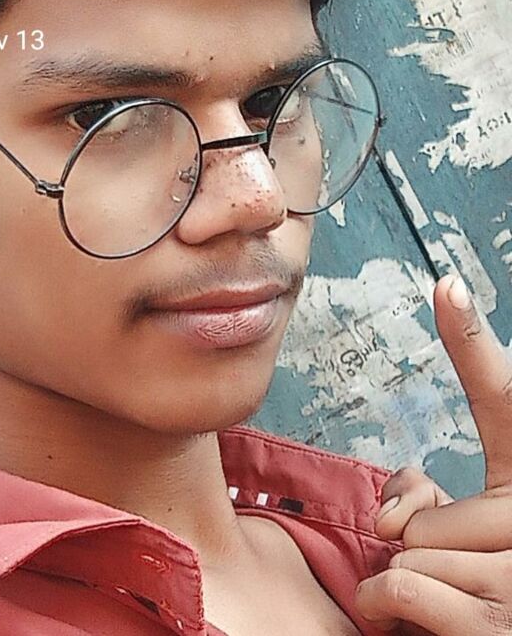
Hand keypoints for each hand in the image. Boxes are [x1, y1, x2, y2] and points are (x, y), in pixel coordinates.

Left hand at [355, 273, 511, 634]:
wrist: (506, 635)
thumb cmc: (489, 589)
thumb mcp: (467, 535)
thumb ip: (426, 505)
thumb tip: (389, 519)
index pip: (501, 398)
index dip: (470, 342)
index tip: (445, 285)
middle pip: (421, 507)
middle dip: (421, 542)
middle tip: (468, 573)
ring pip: (408, 546)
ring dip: (413, 580)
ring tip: (464, 604)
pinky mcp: (502, 626)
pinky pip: (401, 583)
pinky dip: (386, 606)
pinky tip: (416, 624)